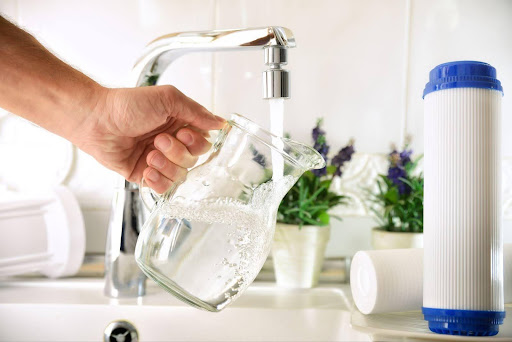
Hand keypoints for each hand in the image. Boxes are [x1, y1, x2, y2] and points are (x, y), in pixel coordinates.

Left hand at [77, 85, 224, 192]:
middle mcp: (172, 143)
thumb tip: (220, 122)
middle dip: (177, 152)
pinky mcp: (145, 174)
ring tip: (149, 154)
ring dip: (166, 165)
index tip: (182, 132)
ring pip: (180, 175)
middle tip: (158, 140)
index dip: (196, 142)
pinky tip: (147, 170)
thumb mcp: (167, 99)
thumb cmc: (127, 105)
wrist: (96, 121)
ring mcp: (159, 160)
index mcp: (180, 124)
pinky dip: (158, 181)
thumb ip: (196, 112)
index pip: (203, 142)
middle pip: (192, 160)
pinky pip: (163, 187)